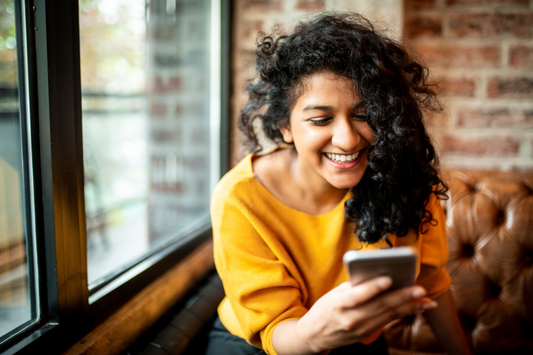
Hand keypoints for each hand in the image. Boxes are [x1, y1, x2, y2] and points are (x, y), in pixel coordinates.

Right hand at [295, 276, 436, 352]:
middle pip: (380, 306)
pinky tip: (416, 307)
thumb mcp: (334, 294)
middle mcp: (351, 318)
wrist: (314, 334)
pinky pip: (387, 321)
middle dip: (402, 297)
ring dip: (409, 307)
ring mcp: (360, 329)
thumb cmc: (325, 308)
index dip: (374, 287)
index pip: (358, 295)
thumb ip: (354, 287)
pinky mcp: (367, 334)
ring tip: (426, 300)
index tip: (389, 278)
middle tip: (420, 289)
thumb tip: (379, 275)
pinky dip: (403, 313)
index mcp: (339, 304)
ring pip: (388, 315)